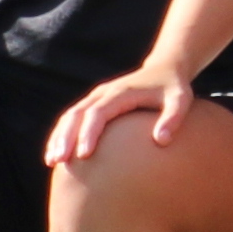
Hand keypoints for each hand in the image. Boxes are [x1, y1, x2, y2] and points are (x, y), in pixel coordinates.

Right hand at [47, 63, 204, 165]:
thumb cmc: (173, 89)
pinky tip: (55, 154)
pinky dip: (61, 134)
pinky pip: (71, 118)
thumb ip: (173, 119)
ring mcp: (96, 97)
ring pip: (69, 116)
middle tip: (58, 162)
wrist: (164, 69)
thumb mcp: (181, 100)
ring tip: (51, 162)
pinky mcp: (94, 103)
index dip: (89, 133)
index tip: (84, 156)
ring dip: (58, 137)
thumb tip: (162, 140)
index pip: (99, 112)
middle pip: (77, 114)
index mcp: (121, 92)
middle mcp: (104, 92)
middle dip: (65, 138)